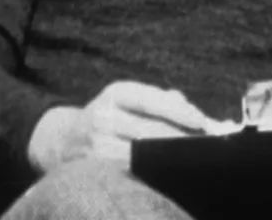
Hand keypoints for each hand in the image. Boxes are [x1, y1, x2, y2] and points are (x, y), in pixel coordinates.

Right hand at [27, 82, 208, 172]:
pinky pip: (130, 177)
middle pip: (148, 132)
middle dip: (180, 141)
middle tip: (208, 149)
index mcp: (115, 93)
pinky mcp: (95, 173)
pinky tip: (169, 179)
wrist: (63, 141)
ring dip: (169, 162)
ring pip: (141, 158)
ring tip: (194, 165)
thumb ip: (162, 100)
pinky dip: (152, 177)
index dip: (178, 111)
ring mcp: (96, 147)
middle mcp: (103, 117)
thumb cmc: (111, 117)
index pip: (150, 100)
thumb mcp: (129, 99)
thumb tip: (194, 111)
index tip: (202, 122)